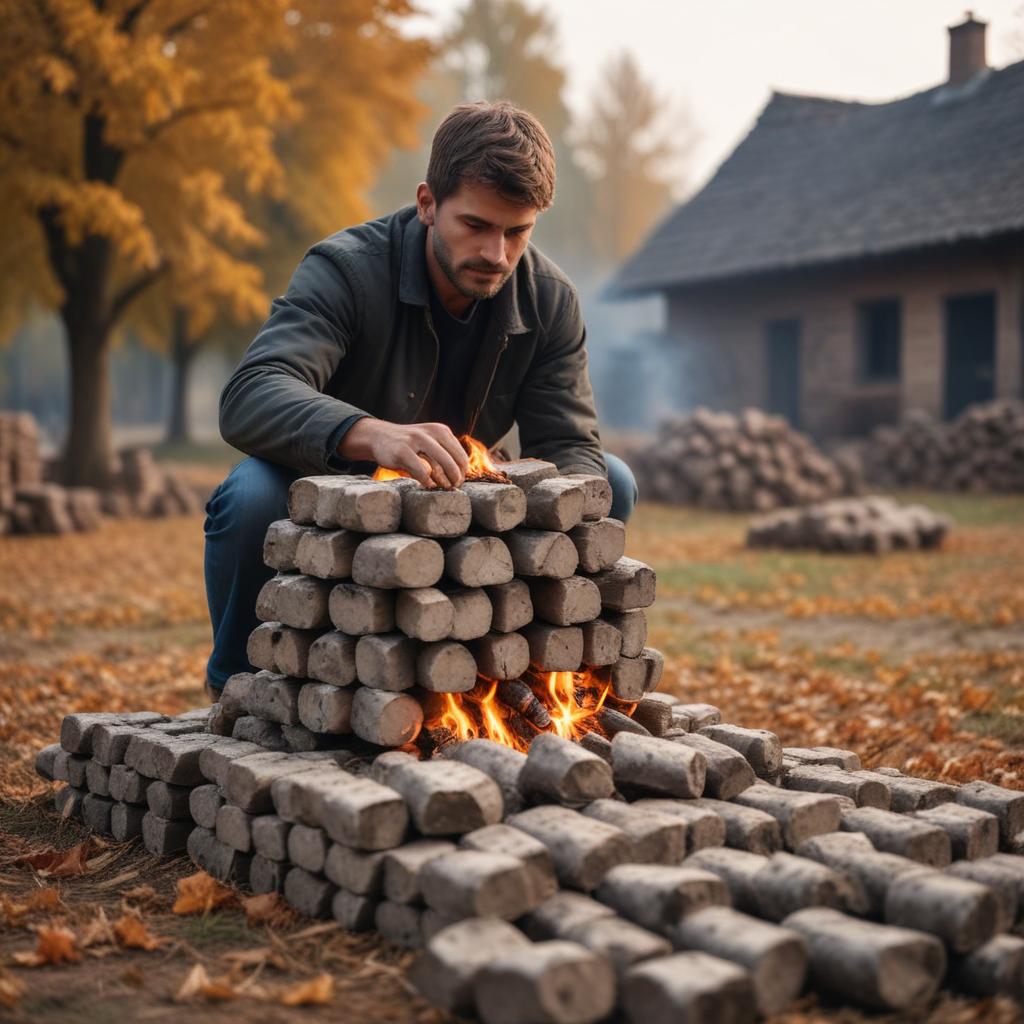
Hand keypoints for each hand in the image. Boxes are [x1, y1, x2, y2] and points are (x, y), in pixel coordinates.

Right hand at [339, 418, 469, 488]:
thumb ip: (445, 452)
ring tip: (442, 487)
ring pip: (439, 466)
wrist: (380, 436)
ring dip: (443, 481)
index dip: (462, 472)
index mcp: (440, 431)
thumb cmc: (410, 444)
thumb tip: (461, 476)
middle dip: (455, 478)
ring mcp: (415, 441)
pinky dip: (427, 481)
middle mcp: (429, 433)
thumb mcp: (430, 441)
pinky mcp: (402, 451)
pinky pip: (421, 471)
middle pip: (452, 462)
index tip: (459, 481)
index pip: (461, 455)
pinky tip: (427, 485)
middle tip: (453, 487)